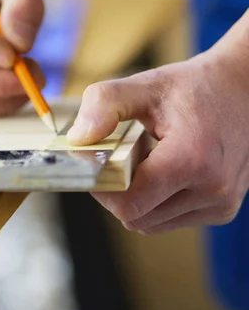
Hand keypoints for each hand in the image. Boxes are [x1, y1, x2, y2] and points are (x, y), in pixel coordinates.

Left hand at [67, 11, 248, 233]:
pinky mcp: (222, 210)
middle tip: (118, 159)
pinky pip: (169, 219)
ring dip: (136, 198)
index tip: (96, 163)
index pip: (128, 203)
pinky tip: (161, 171)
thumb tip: (78, 139)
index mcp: (192, 160)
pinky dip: (154, 201)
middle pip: (136, 217)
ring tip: (144, 161)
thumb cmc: (193, 87)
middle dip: (116, 192)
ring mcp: (221, 204)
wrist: (247, 90)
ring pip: (151, 223)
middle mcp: (212, 190)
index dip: (102, 188)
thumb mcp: (145, 86)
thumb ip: (104, 105)